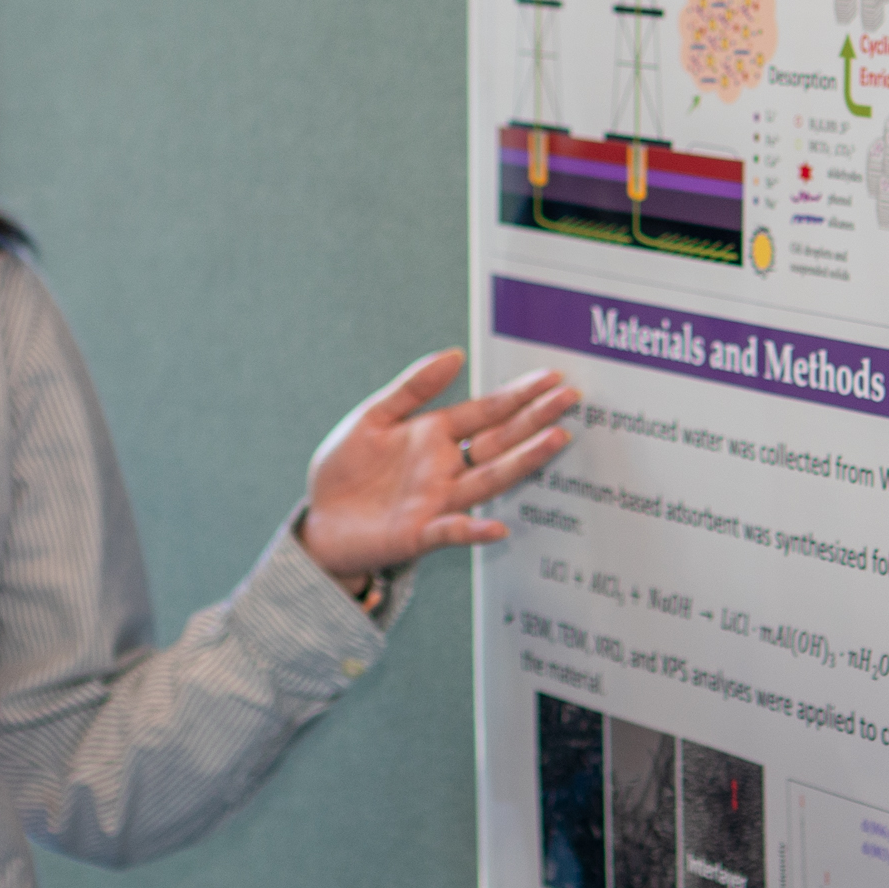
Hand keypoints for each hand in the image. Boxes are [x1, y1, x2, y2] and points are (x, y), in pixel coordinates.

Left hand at [294, 350, 578, 587]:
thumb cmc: (345, 469)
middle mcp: (445, 467)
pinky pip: (451, 531)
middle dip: (533, 419)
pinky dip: (474, 529)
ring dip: (522, 462)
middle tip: (570, 398)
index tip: (551, 378)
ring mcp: (437, 501)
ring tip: (555, 440)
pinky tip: (498, 526)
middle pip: (497, 441)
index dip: (517, 395)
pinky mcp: (419, 534)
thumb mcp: (372, 417)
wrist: (318, 521)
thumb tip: (453, 353)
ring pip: (488, 480)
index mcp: (434, 435)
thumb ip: (412, 388)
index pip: (484, 412)